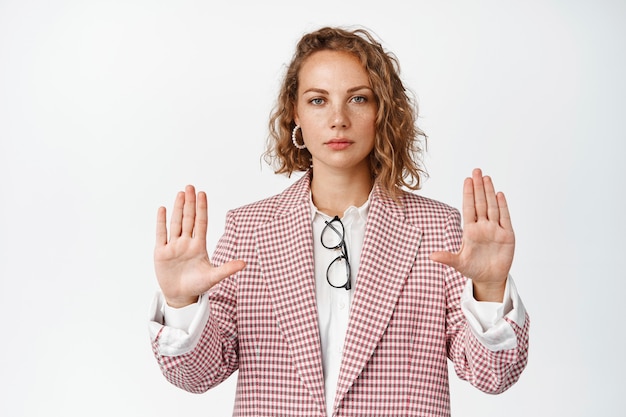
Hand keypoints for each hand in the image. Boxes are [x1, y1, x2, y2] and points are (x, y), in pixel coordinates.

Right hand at [154, 185, 245, 307]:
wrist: (181, 296)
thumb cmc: (198, 285)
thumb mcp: (213, 277)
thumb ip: (227, 269)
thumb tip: (245, 263)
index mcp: (199, 246)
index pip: (201, 223)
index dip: (202, 208)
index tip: (203, 194)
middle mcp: (186, 243)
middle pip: (188, 219)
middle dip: (189, 203)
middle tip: (190, 187)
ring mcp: (174, 246)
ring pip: (176, 223)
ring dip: (178, 208)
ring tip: (180, 193)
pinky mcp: (161, 253)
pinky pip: (161, 234)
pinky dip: (161, 222)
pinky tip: (163, 209)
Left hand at [430, 168, 514, 301]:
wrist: (490, 278)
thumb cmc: (473, 268)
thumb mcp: (458, 263)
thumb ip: (447, 258)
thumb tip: (431, 256)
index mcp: (470, 231)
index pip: (468, 208)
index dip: (468, 194)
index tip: (467, 180)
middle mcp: (483, 226)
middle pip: (480, 203)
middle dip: (478, 187)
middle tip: (476, 171)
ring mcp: (495, 229)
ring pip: (492, 207)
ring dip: (490, 192)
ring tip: (487, 178)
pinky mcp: (507, 235)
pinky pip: (505, 218)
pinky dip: (503, 206)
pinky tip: (499, 194)